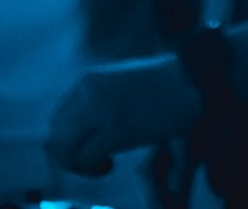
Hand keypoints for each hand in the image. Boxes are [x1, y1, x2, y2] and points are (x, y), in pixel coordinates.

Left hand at [46, 54, 201, 176]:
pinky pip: (85, 158)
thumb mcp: (121, 82)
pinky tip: (110, 165)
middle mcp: (88, 93)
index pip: (57, 118)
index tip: (88, 147)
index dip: (68, 140)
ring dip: (77, 165)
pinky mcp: (115, 129)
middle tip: (90, 163)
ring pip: (64, 149)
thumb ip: (97, 100)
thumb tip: (80, 126)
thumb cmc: (162, 83)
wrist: (191, 78)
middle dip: (68, 156)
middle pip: (55, 136)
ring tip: (100, 165)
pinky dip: (92, 169)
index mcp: (88, 81)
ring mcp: (100, 110)